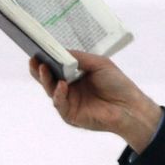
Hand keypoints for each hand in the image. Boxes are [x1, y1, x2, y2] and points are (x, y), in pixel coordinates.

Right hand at [29, 49, 163, 151]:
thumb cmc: (117, 84)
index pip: (55, 67)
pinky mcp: (71, 115)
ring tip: (44, 68)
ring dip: (46, 79)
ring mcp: (69, 102)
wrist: (130, 106)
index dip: (46, 59)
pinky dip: (59, 94)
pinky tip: (62, 85)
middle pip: (48, 79)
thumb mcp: (98, 63)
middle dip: (39, 69)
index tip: (37, 49)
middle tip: (34, 59)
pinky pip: (60, 104)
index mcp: (74, 76)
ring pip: (51, 91)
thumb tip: (60, 51)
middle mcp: (69, 89)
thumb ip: (79, 57)